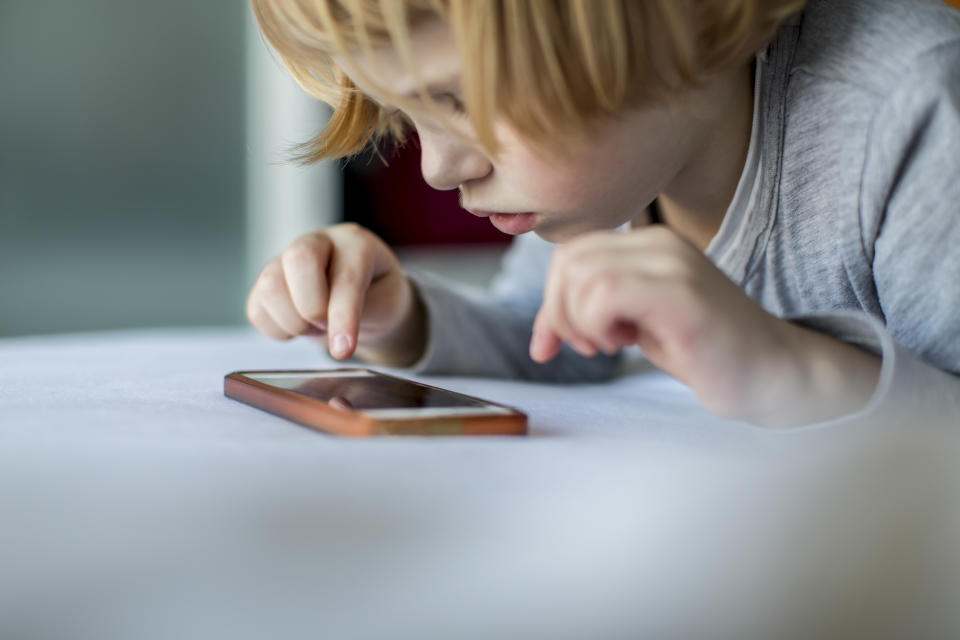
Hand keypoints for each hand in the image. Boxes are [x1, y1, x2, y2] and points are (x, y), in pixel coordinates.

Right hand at [246, 223, 419, 361]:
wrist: (367, 301)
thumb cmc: (379, 298)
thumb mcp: (386, 305)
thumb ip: (362, 314)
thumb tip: (338, 343)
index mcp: (355, 243)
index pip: (345, 275)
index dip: (343, 315)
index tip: (343, 349)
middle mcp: (317, 242)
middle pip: (299, 259)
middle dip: (313, 308)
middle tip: (327, 327)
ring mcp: (286, 259)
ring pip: (271, 286)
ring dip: (295, 322)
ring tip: (318, 328)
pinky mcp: (265, 283)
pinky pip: (257, 310)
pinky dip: (278, 330)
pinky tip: (300, 326)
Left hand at [529, 226, 879, 426]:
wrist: (773, 372)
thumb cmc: (705, 351)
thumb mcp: (637, 324)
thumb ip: (593, 311)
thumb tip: (543, 330)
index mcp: (648, 244)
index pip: (570, 255)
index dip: (549, 301)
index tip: (553, 345)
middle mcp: (660, 243)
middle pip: (568, 260)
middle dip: (558, 312)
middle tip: (587, 347)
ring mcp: (674, 264)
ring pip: (582, 275)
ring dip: (580, 321)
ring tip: (613, 344)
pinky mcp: (683, 295)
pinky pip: (606, 293)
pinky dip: (597, 324)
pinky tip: (624, 343)